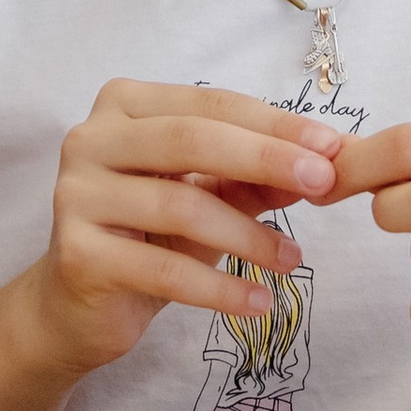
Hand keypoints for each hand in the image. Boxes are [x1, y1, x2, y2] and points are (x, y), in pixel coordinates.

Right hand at [27, 80, 336, 381]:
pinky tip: (258, 302)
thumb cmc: (147, 238)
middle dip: (266, 159)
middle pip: (191, 140)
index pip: (210, 103)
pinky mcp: (77, 254)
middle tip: (324, 183)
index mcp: (124, 106)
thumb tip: (325, 164)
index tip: (333, 147)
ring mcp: (77, 195)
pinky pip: (163, 269)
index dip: (275, 124)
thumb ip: (255, 178)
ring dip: (248, 236)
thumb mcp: (208, 198)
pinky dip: (219, 288)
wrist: (77, 306)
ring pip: (180, 206)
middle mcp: (90, 139)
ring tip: (292, 260)